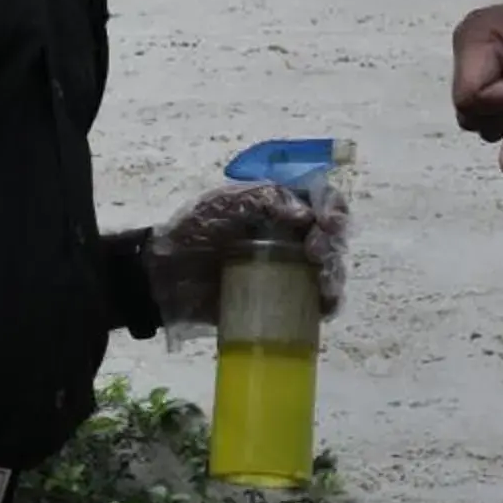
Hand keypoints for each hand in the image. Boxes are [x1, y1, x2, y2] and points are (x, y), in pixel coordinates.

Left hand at [144, 182, 350, 327]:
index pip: (322, 199)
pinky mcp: (284, 302)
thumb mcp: (224, 203)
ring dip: (335, 272)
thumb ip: (263, 199)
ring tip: (322, 281)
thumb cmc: (195, 230)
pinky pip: (316, 304)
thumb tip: (304, 214)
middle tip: (315, 251)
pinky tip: (324, 303)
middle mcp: (293, 236)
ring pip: (330, 269)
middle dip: (333, 242)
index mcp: (282, 207)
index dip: (334, 207)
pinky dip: (328, 303)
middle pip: (333, 236)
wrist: (166, 275)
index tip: (327, 221)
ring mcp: (291, 270)